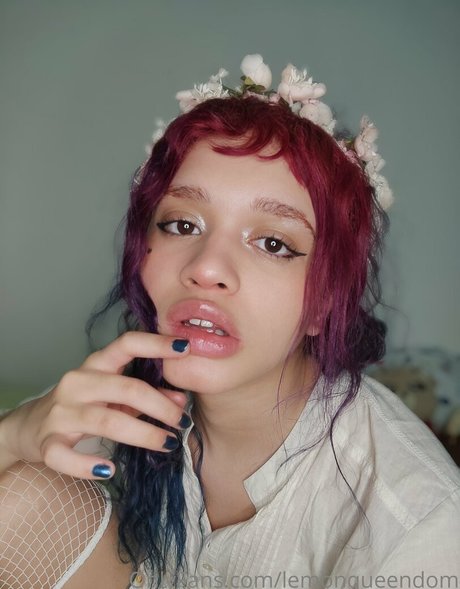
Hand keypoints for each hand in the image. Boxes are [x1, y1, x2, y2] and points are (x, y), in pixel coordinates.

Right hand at [0, 332, 190, 478]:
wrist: (30, 426)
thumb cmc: (84, 405)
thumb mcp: (116, 395)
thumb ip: (148, 395)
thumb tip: (181, 400)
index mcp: (97, 364)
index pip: (127, 344)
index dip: (156, 344)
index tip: (185, 347)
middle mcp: (78, 382)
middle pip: (127, 388)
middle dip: (160, 406)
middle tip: (182, 422)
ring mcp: (61, 412)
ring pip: (107, 421)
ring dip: (143, 434)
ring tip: (168, 444)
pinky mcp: (47, 441)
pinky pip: (64, 455)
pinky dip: (86, 465)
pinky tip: (109, 470)